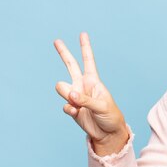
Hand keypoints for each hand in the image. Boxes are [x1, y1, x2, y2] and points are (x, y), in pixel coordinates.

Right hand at [54, 32, 127, 154]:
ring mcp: (75, 96)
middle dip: (64, 53)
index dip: (85, 47)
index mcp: (93, 81)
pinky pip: (64, 106)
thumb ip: (84, 99)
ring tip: (78, 104)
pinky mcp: (71, 108)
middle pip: (70, 66)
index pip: (88, 61)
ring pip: (62, 88)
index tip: (83, 34)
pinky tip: (77, 113)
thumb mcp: (102, 106)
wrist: (108, 133)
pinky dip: (70, 110)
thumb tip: (69, 94)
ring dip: (67, 95)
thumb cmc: (110, 116)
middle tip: (56, 40)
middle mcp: (83, 85)